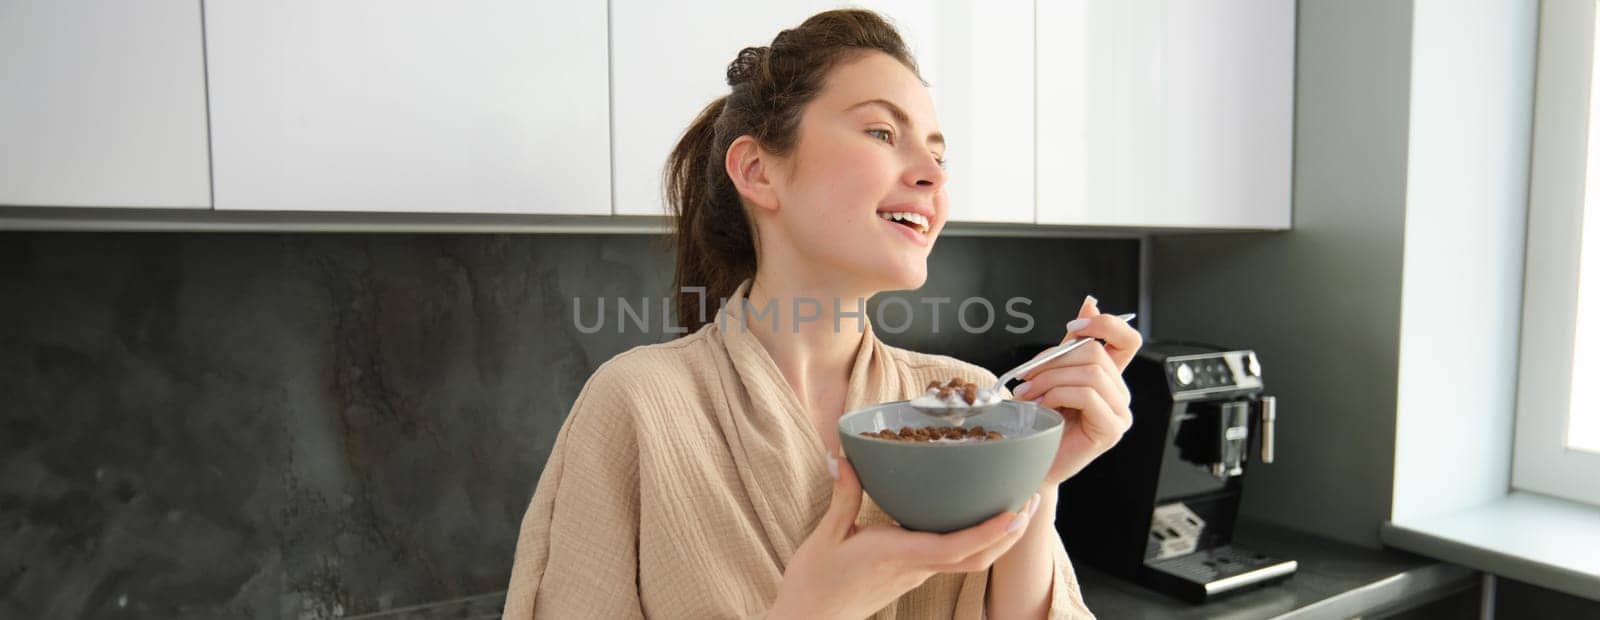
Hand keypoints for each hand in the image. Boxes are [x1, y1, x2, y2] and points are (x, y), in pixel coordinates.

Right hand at [769, 456, 1040, 618]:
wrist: (809, 619)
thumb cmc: (815, 582)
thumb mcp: (826, 535)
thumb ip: (844, 495)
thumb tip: (845, 457)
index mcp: (897, 555)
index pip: (954, 548)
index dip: (989, 532)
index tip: (1014, 512)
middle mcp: (915, 567)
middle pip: (976, 558)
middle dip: (1009, 533)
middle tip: (1031, 501)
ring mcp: (916, 575)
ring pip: (970, 562)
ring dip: (999, 540)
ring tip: (1017, 509)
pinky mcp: (912, 576)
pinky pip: (954, 560)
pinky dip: (976, 541)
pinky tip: (977, 519)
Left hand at [1012, 295, 1143, 484]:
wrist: (1031, 465)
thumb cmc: (1040, 424)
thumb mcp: (1053, 375)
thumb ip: (1071, 344)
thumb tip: (1089, 303)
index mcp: (1108, 377)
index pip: (1127, 338)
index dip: (1105, 323)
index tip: (1074, 326)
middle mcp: (1119, 393)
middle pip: (1096, 353)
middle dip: (1054, 359)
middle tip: (1026, 377)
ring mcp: (1120, 413)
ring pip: (1090, 373)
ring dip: (1050, 379)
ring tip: (1029, 395)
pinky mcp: (1111, 430)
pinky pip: (1088, 395)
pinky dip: (1059, 395)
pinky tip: (1044, 407)